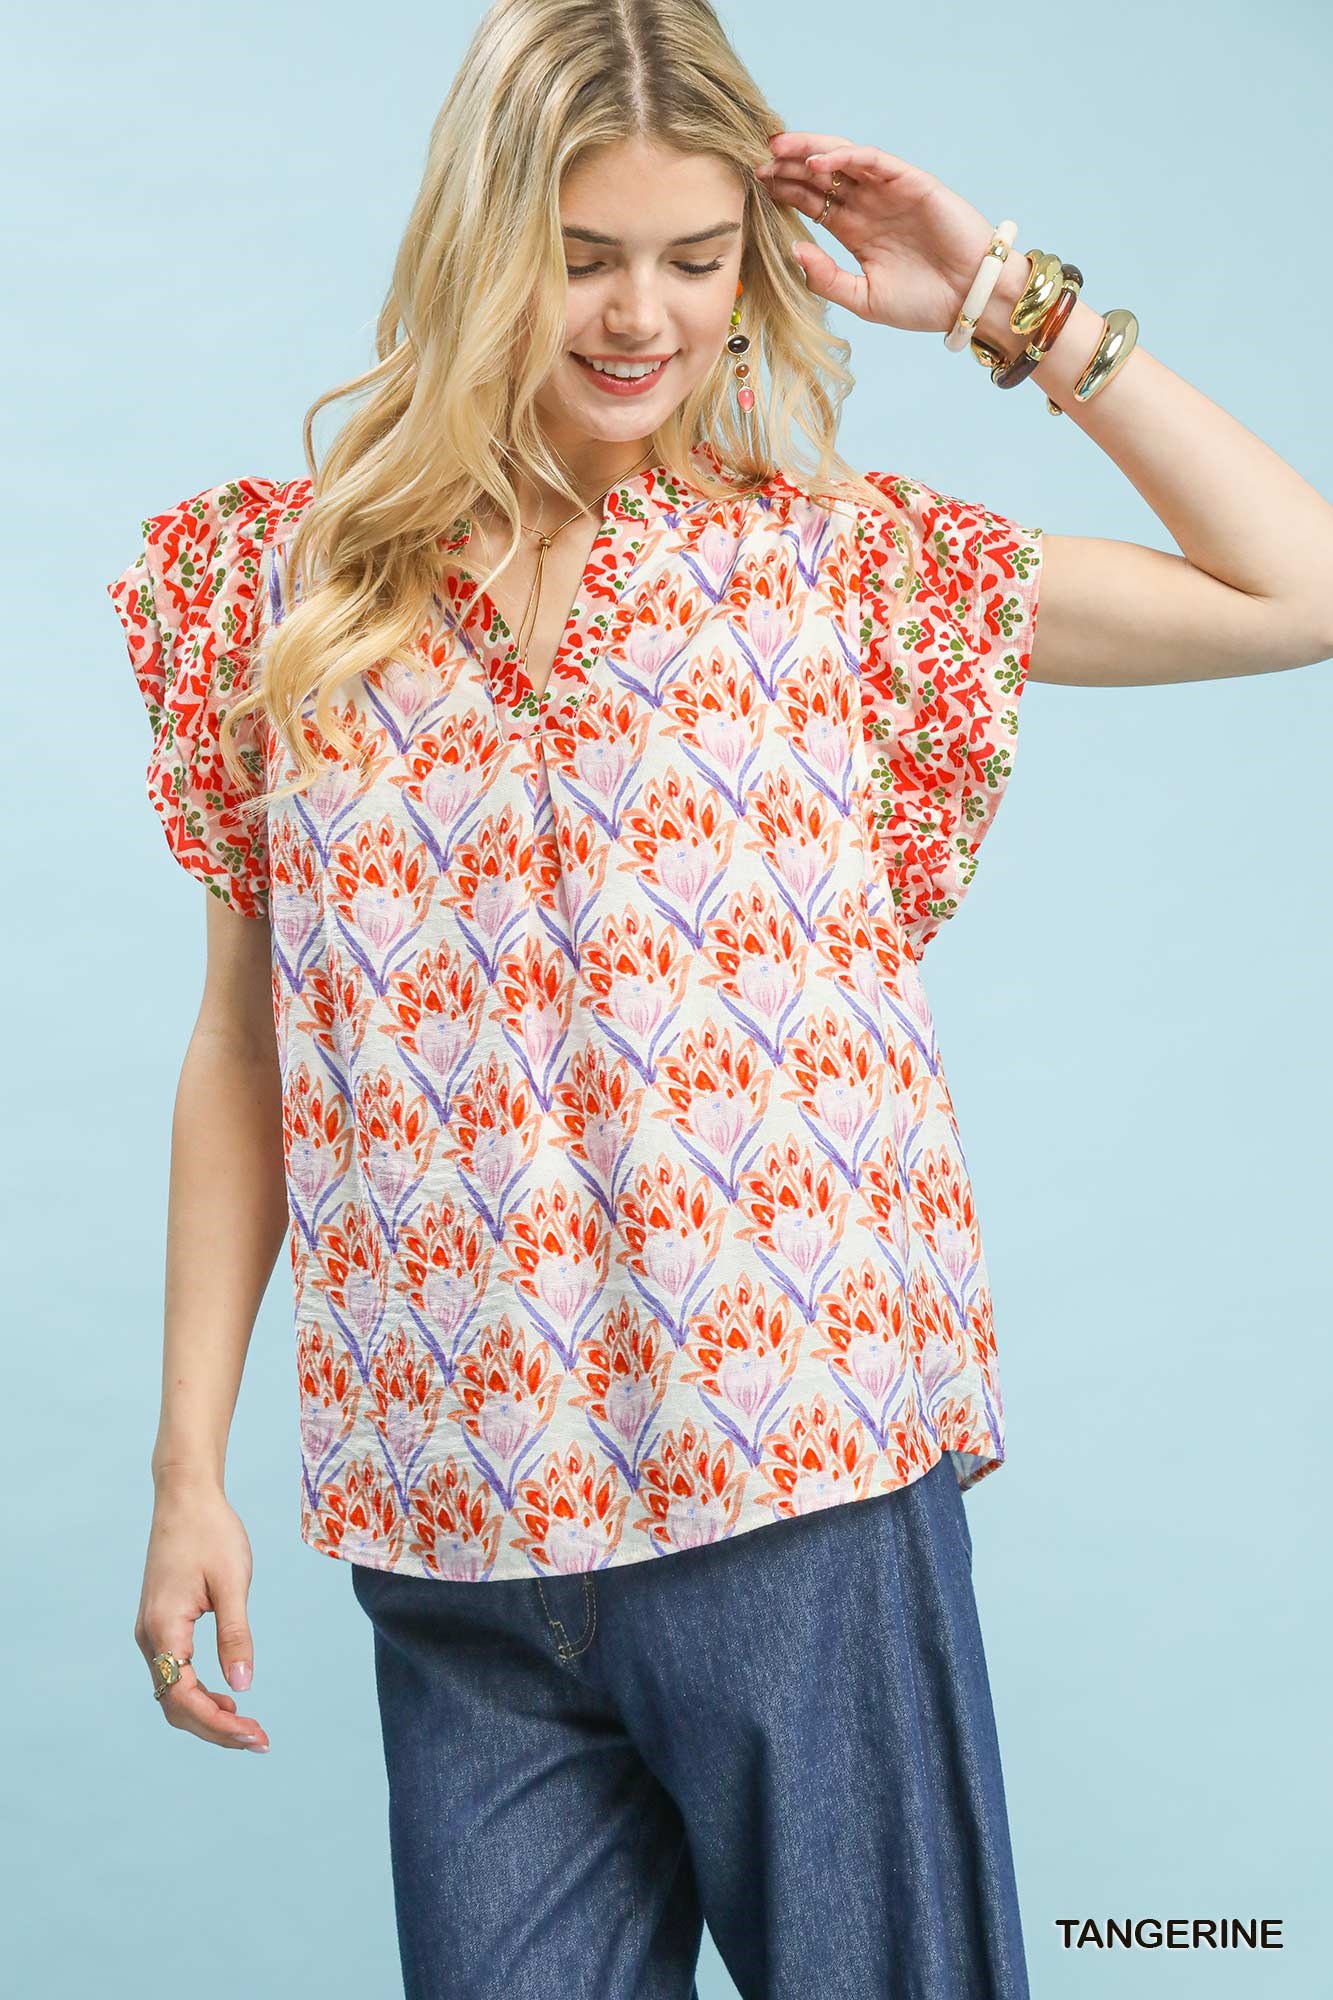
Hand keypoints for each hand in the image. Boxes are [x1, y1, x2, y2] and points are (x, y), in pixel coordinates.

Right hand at [133, 1480, 268, 1751]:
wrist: (184, 1497)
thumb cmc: (212, 1533)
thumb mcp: (232, 1583)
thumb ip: (236, 1636)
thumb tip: (243, 1687)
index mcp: (165, 1628)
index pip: (185, 1697)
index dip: (218, 1725)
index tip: (255, 1735)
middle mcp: (149, 1637)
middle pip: (175, 1705)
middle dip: (215, 1729)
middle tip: (259, 1740)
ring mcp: (150, 1632)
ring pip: (172, 1693)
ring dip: (206, 1715)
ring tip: (248, 1727)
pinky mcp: (159, 1626)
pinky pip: (174, 1674)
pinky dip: (198, 1694)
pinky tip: (228, 1698)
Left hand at [756, 129, 1004, 335]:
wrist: (969, 302)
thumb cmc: (923, 304)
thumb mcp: (863, 299)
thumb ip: (827, 278)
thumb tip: (793, 250)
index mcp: (856, 231)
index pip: (812, 201)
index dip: (785, 190)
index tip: (756, 186)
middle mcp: (869, 206)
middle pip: (821, 176)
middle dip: (789, 165)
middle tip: (756, 160)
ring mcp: (889, 191)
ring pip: (842, 159)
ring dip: (809, 151)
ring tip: (778, 149)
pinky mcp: (911, 182)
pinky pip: (873, 160)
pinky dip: (844, 157)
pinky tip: (816, 163)